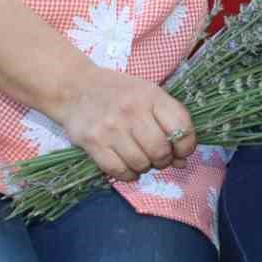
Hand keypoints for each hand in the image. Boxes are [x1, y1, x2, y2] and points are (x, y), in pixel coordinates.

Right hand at [49, 66, 196, 182]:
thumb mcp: (148, 95)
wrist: (75, 87)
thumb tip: (182, 160)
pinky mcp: (92, 142)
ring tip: (140, 158)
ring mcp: (111, 127)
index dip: (187, 146)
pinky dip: (127, 174)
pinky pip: (118, 170)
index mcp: (151, 96)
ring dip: (145, 167)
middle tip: (158, 157)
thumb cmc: (118, 91)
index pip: (181, 128)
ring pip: (140, 163)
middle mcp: (132, 110)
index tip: (181, 151)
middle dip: (164, 160)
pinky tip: (128, 167)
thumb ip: (168, 123)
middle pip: (160, 151)